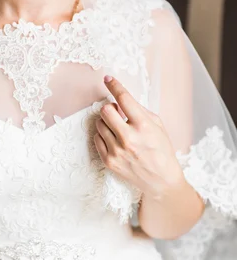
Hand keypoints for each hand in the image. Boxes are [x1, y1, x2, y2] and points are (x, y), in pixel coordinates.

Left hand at [94, 76, 184, 198]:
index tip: (108, 79)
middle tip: (117, 112)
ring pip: (99, 124)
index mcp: (143, 126)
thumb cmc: (161, 149)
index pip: (124, 99)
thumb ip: (139, 110)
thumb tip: (120, 97)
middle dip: (110, 107)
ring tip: (118, 128)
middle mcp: (129, 138)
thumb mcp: (158, 125)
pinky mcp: (109, 161)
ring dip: (106, 122)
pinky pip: (96, 138)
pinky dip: (103, 135)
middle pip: (105, 110)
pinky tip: (114, 138)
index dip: (114, 86)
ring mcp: (117, 151)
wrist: (161, 180)